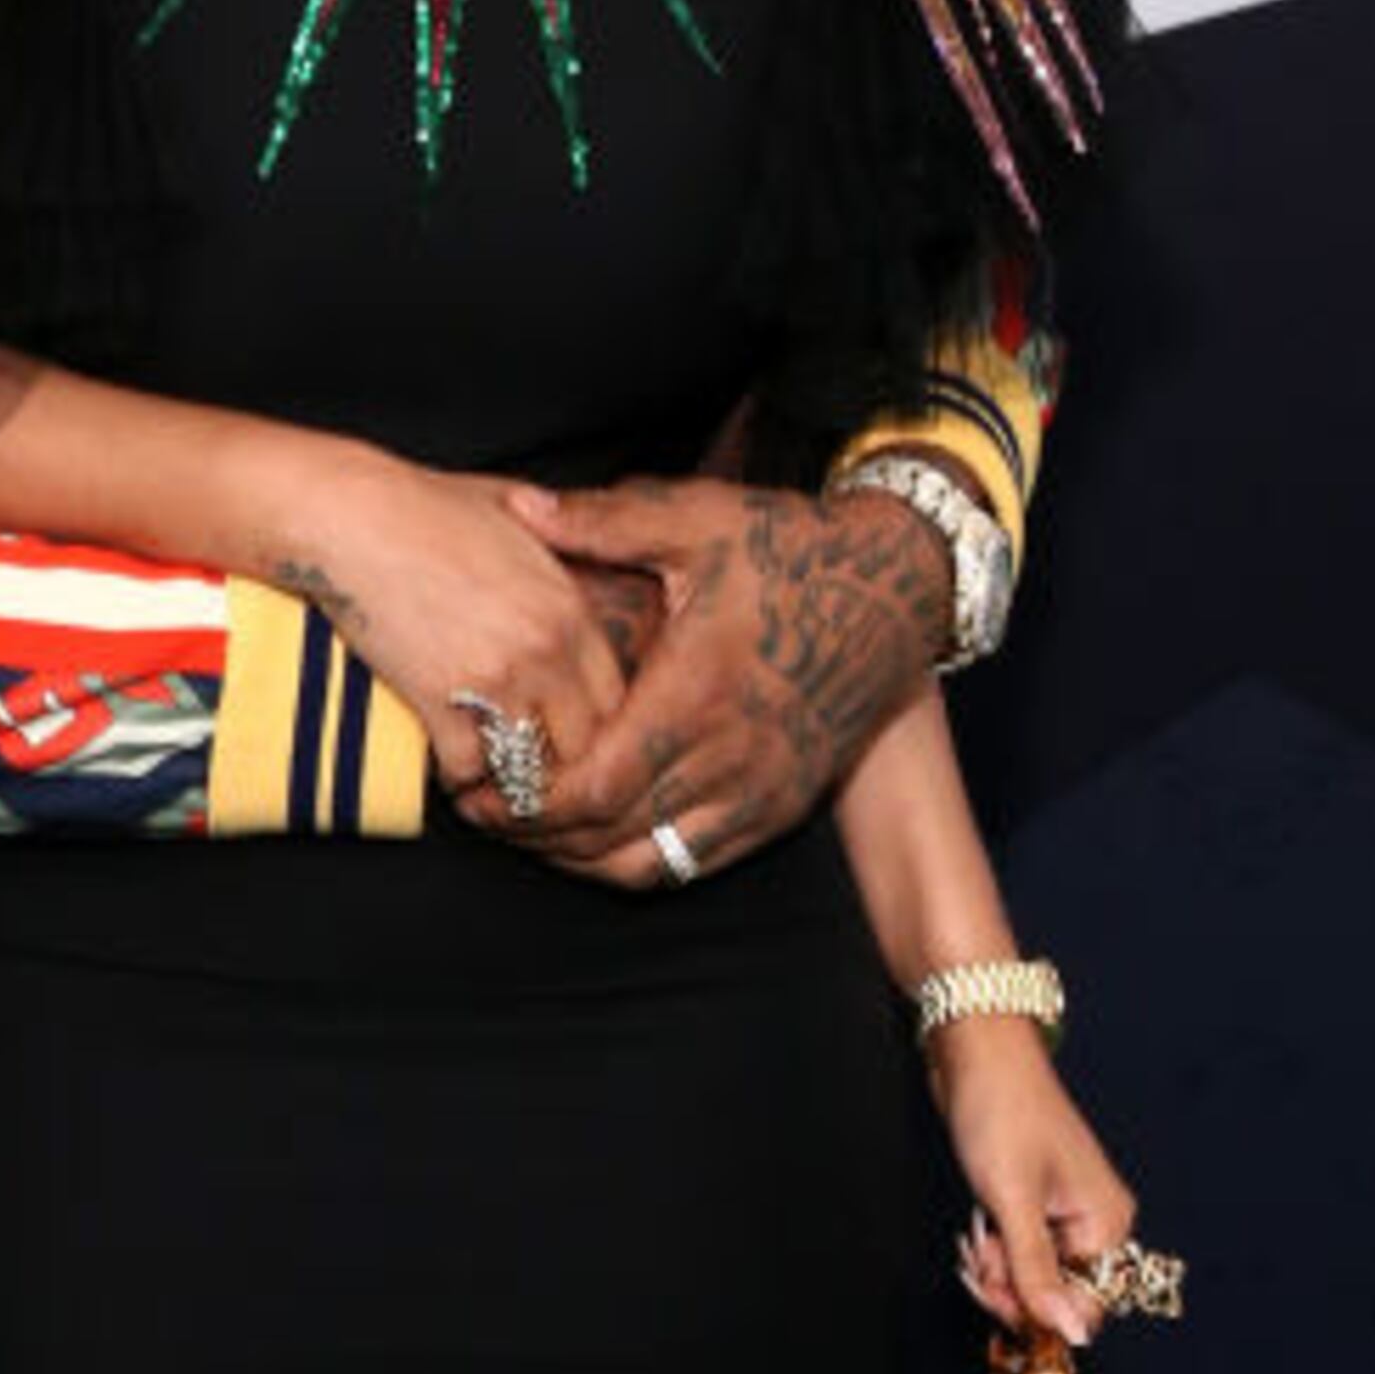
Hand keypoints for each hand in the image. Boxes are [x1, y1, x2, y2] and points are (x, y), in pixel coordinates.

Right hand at [276, 453, 637, 795]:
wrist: (351, 518)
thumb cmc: (424, 507)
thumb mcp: (517, 512)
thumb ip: (559, 544)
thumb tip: (577, 547)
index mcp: (569, 608)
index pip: (613, 697)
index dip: (589, 718)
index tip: (562, 723)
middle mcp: (544, 650)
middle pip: (582, 742)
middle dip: (555, 754)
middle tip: (527, 752)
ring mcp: (494, 678)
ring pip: (526, 762)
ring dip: (505, 764)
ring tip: (489, 758)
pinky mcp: (439, 700)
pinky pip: (466, 766)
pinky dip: (455, 770)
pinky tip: (445, 754)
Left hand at [467, 477, 951, 877]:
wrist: (898, 589)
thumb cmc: (791, 548)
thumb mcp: (698, 520)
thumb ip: (603, 522)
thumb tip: (517, 509)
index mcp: (698, 691)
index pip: (595, 785)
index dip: (527, 802)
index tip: (476, 791)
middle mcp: (732, 756)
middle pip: (610, 835)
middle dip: (535, 835)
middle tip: (482, 814)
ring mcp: (761, 790)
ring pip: (651, 864)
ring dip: (581, 858)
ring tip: (530, 830)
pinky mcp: (782, 806)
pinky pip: (696, 863)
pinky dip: (638, 863)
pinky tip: (596, 837)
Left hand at [928, 1020, 1138, 1345]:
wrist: (978, 1056)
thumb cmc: (1001, 1115)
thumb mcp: (1013, 1203)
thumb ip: (1039, 1273)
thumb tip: (1075, 1336)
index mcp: (1106, 1223)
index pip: (1085, 1305)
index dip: (1038, 1312)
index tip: (994, 1294)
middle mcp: (1095, 1222)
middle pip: (1057, 1294)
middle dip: (1011, 1285)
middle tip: (981, 1255)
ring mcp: (1065, 1214)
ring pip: (1032, 1275)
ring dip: (997, 1268)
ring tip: (978, 1233)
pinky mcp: (1036, 1204)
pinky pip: (1019, 1251)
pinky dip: (995, 1248)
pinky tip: (979, 1227)